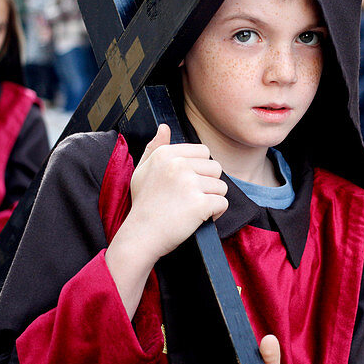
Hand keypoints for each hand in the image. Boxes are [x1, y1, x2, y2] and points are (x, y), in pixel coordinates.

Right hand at [123, 124, 227, 261]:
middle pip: (215, 168)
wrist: (141, 236)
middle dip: (208, 185)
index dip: (200, 170)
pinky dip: (215, 214)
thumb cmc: (143, 205)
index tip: (186, 184)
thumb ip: (155, 148)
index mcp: (166, 154)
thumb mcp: (142, 171)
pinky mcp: (199, 203)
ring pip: (221, 187)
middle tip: (189, 199)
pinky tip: (198, 219)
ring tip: (192, 210)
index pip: (203, 152)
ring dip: (212, 200)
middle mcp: (178, 165)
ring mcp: (189, 184)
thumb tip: (164, 127)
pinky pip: (222, 204)